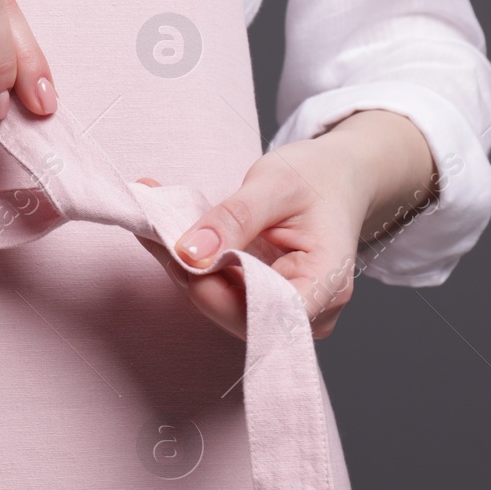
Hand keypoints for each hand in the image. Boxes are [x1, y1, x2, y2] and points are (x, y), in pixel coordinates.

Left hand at [134, 110, 436, 339]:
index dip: (212, 288)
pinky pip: (220, 293)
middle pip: (233, 311)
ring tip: (156, 226)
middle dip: (188, 272)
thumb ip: (235, 218)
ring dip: (183, 268)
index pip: (261, 311)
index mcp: (327, 284)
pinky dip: (193, 266)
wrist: (339, 176)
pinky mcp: (264, 303)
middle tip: (151, 227)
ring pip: (219, 305)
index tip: (175, 250)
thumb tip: (190, 254)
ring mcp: (286, 313)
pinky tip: (169, 238)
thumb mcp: (276, 183)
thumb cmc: (319, 177)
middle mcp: (310, 312)